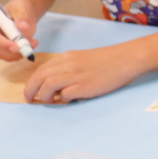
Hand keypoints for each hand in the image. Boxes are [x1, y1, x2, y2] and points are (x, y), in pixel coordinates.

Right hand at [0, 0, 37, 62]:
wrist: (23, 13)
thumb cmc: (20, 9)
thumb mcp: (22, 9)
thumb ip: (23, 17)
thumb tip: (23, 27)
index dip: (3, 44)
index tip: (16, 47)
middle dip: (14, 51)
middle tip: (32, 44)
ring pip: (5, 55)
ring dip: (20, 53)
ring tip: (34, 42)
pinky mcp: (5, 49)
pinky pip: (11, 56)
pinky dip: (21, 54)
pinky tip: (31, 45)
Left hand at [23, 45, 144, 102]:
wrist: (127, 58)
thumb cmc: (108, 60)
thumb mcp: (83, 59)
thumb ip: (68, 68)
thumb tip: (57, 84)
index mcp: (67, 57)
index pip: (41, 69)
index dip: (32, 81)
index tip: (31, 90)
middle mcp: (68, 65)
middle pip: (39, 77)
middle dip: (30, 89)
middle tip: (30, 99)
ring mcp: (76, 75)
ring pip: (48, 85)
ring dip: (44, 95)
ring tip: (49, 101)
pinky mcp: (86, 86)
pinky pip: (65, 94)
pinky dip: (63, 98)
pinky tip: (70, 99)